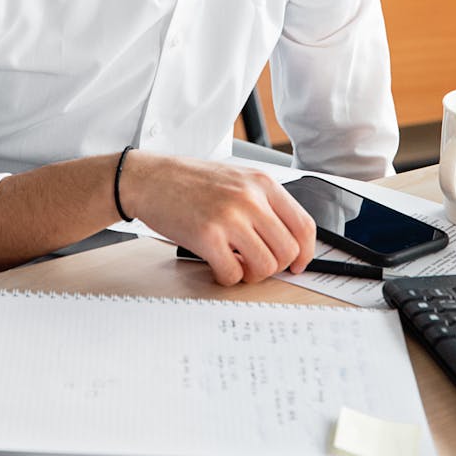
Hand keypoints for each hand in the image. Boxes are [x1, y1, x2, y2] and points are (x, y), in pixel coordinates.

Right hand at [121, 152, 315, 285]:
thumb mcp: (236, 178)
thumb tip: (286, 238)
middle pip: (287, 250)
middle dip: (274, 266)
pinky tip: (217, 266)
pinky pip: (233, 274)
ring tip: (236, 265)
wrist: (149, 178)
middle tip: (256, 264)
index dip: (306, 252)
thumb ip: (262, 203)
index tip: (297, 263)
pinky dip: (228, 277)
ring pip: (265, 266)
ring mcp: (229, 217)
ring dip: (252, 274)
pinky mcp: (207, 236)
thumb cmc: (188, 180)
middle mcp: (250, 198)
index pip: (304, 225)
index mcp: (261, 183)